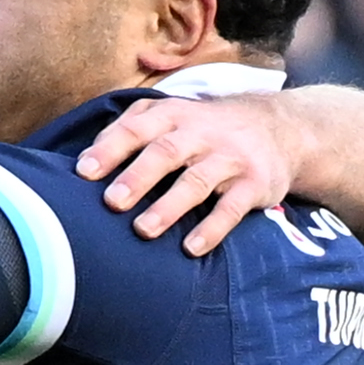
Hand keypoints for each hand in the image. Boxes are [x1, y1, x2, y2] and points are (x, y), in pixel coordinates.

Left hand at [75, 93, 302, 255]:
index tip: (83, 172)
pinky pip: (232, 208)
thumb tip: (85, 157)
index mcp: (174, 116)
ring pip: (197, 181)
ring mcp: (230, 158)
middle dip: (137, 177)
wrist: (280, 127)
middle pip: (166, 153)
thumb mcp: (172, 115)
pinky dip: (212, 229)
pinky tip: (191, 248)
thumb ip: (129, 128)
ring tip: (143, 230)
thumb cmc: (205, 128)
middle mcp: (201, 133)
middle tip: (112, 202)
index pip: (137, 128)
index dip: (110, 149)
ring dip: (169, 207)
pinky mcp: (254, 184)